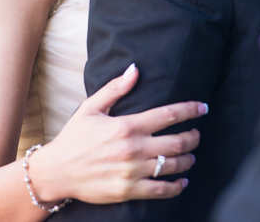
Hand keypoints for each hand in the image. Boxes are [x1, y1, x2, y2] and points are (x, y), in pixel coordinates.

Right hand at [26, 64, 206, 203]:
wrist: (57, 172)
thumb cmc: (74, 138)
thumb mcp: (91, 108)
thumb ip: (115, 88)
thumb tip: (135, 69)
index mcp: (127, 125)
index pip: (168, 114)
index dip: (190, 110)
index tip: (202, 108)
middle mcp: (133, 148)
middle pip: (177, 142)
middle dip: (194, 137)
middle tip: (197, 134)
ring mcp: (132, 171)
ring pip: (172, 165)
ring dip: (188, 159)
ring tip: (191, 155)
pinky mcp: (129, 190)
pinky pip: (161, 190)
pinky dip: (177, 186)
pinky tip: (182, 181)